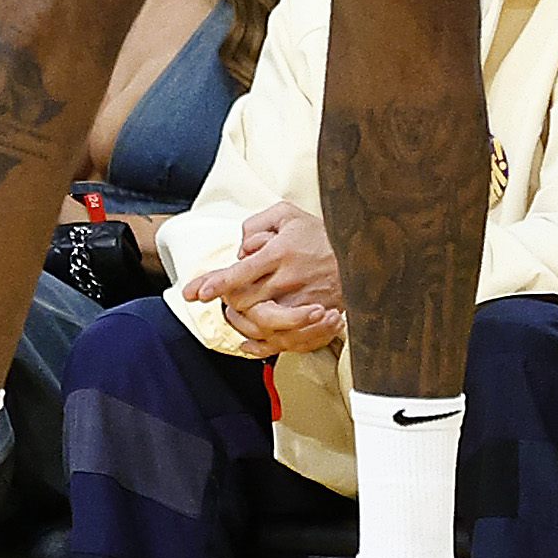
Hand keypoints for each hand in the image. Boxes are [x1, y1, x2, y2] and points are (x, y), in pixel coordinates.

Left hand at [183, 198, 343, 352]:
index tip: (195, 292)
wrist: (362, 256)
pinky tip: (248, 341)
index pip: (239, 273)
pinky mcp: (312, 321)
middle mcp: (288, 281)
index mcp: (279, 253)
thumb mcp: (287, 214)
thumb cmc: (321, 234)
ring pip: (260, 323)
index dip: (215, 284)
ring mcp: (300, 303)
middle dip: (226, 300)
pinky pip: (283, 340)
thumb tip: (241, 249)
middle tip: (218, 295)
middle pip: (244, 301)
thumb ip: (257, 224)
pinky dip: (262, 343)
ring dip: (241, 320)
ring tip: (233, 311)